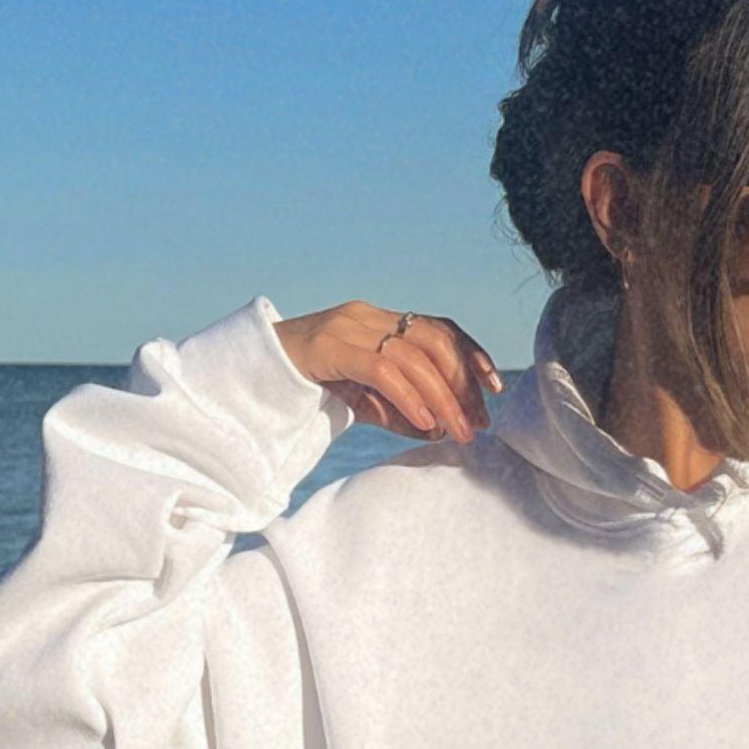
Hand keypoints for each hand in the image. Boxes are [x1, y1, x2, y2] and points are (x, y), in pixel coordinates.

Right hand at [271, 300, 501, 445]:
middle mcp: (368, 316)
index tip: (495, 388)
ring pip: (413, 358)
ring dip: (442, 398)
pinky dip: (409, 397)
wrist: (254, 375)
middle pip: (434, 342)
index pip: (440, 328)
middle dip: (463, 384)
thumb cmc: (312, 387)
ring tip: (457, 432)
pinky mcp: (329, 347)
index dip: (471, 354)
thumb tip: (442, 431)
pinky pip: (382, 371)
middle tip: (478, 424)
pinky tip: (425, 422)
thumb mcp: (366, 400)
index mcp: (381, 321)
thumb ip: (402, 412)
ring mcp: (348, 328)